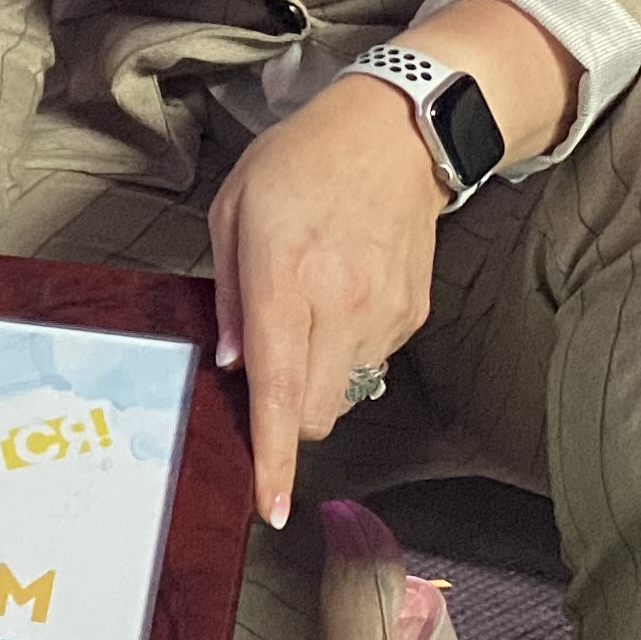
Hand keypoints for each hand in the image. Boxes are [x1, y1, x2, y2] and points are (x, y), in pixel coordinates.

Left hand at [209, 76, 442, 527]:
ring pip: (345, 393)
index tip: (270, 504)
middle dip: (288, 413)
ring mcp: (384, 315)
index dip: (273, 456)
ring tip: (310, 307)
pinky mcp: (413, 315)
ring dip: (318, 376)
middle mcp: (341, 307)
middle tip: (270, 362)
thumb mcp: (233, 211)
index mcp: (287, 281)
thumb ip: (227, 294)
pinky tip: (342, 294)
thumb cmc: (302, 164)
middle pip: (316, 414)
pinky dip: (348, 349)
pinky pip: (371, 361)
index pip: (279, 391)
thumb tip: (229, 362)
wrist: (396, 135)